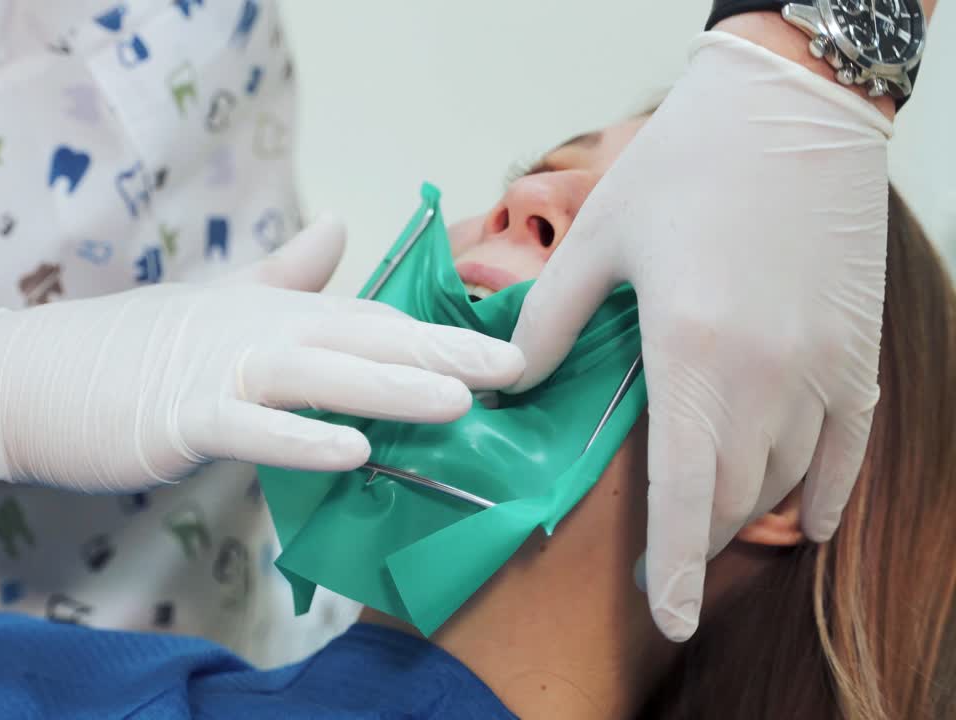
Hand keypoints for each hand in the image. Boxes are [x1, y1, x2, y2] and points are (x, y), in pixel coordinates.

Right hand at [0, 218, 525, 502]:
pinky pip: (252, 429)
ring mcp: (219, 371)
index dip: (436, 336)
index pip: (369, 320)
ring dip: (391, 386)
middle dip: (443, 353)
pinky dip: (303, 439)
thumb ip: (282, 274)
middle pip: (362, 338)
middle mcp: (256, 331)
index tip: (500, 351)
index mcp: (270, 311)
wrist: (29, 376)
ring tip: (460, 400)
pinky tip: (355, 452)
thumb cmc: (127, 350)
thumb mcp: (216, 303)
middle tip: (516, 367)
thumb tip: (336, 227)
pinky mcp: (181, 416)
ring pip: (320, 375)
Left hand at [507, 33, 891, 639]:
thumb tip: (507, 381)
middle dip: (692, 543)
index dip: (675, 568)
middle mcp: (767, 375)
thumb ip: (551, 320)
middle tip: (657, 566)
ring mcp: (823, 367)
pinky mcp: (858, 353)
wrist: (791, 105)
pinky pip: (849, 449)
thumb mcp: (600, 237)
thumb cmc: (685, 164)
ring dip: (740, 514)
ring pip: (784, 478)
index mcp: (691, 352)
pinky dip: (826, 495)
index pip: (682, 493)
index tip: (669, 621)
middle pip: (731, 496)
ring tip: (703, 529)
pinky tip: (804, 525)